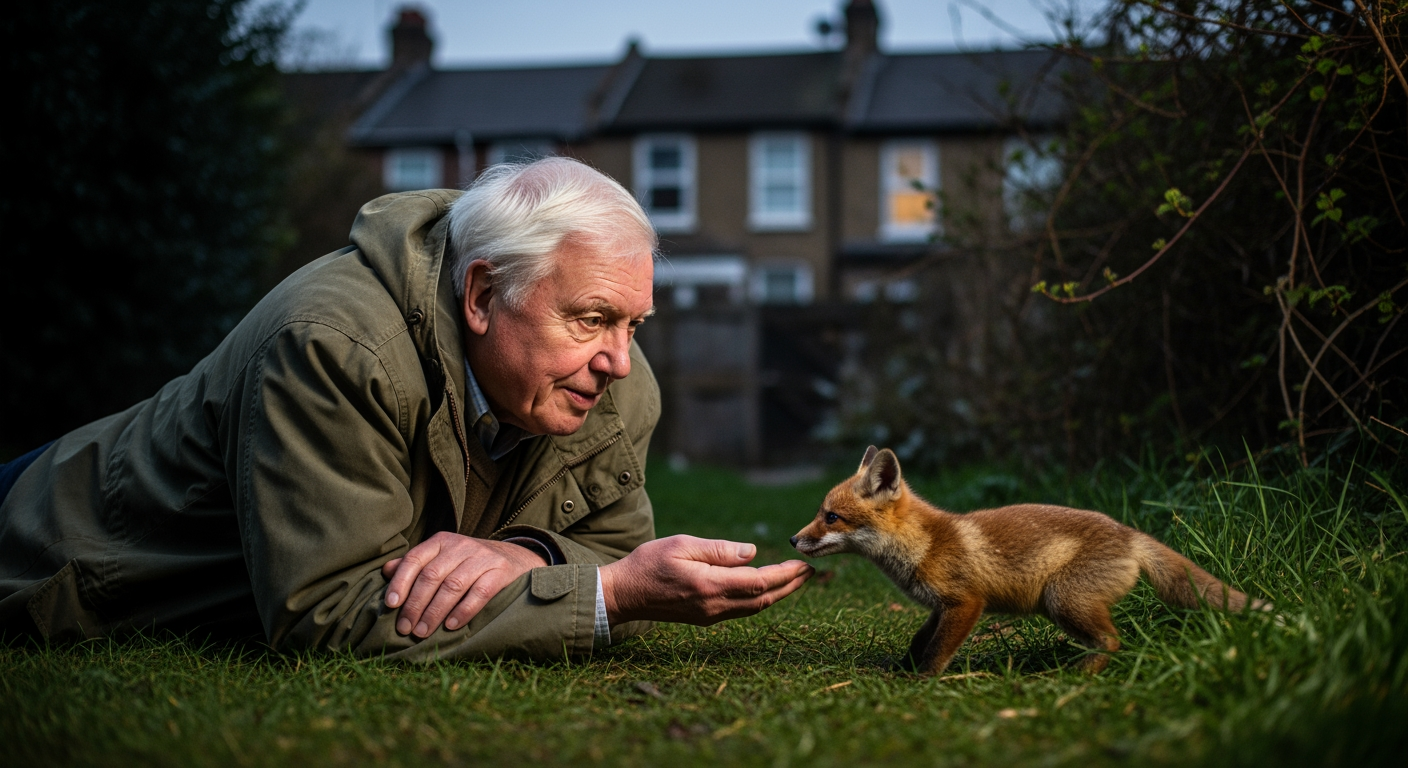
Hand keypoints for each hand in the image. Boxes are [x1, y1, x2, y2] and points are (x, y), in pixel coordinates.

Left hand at [382, 532, 546, 636]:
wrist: (517, 558)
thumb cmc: (470, 563)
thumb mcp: (443, 557)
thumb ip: (416, 563)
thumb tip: (386, 570)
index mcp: (442, 541)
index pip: (415, 559)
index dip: (401, 581)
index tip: (391, 604)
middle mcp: (461, 545)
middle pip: (432, 575)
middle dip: (415, 604)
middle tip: (405, 628)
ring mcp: (482, 558)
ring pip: (453, 585)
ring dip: (435, 612)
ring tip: (423, 632)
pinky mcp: (500, 571)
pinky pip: (479, 593)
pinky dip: (464, 611)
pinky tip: (452, 626)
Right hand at [599, 535, 812, 625]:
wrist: (623, 595)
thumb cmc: (648, 563)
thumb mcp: (682, 545)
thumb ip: (719, 550)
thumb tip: (753, 552)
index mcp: (710, 585)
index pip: (758, 582)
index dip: (785, 575)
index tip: (802, 564)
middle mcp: (713, 605)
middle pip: (763, 600)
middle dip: (789, 586)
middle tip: (809, 571)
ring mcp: (709, 615)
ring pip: (754, 608)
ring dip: (778, 594)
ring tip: (795, 579)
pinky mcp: (704, 617)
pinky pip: (741, 610)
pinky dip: (760, 599)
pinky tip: (766, 588)